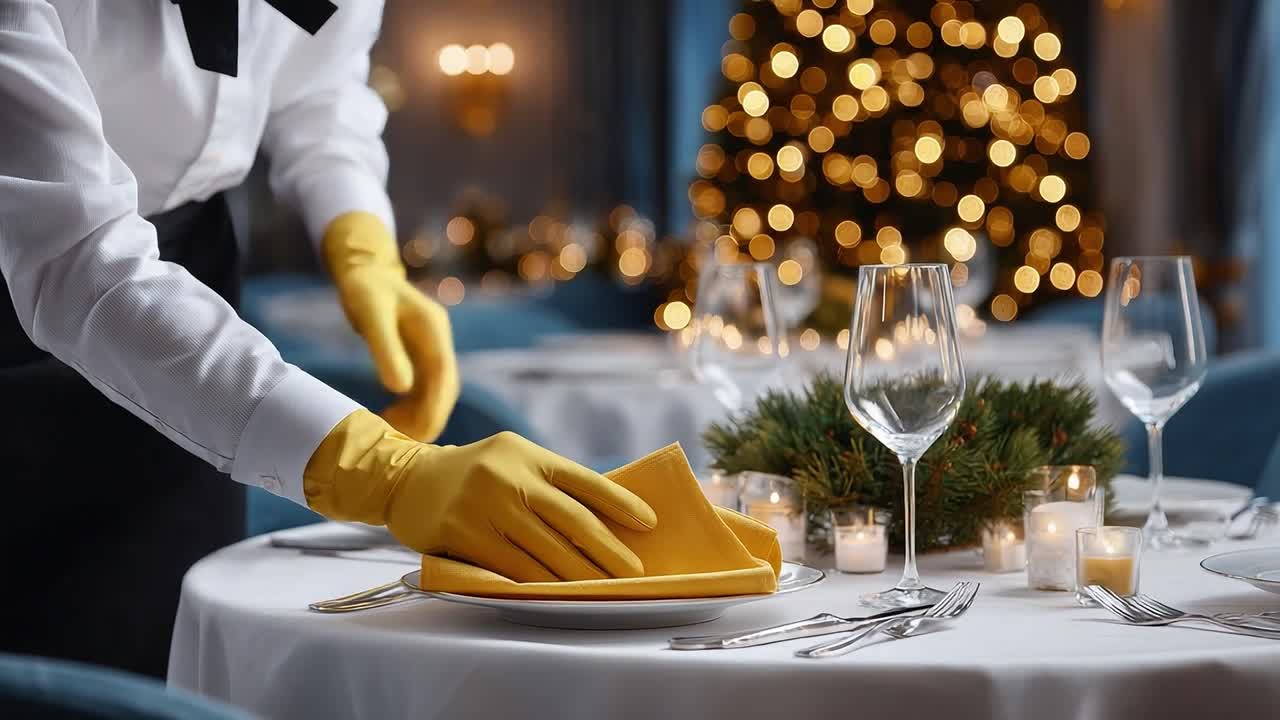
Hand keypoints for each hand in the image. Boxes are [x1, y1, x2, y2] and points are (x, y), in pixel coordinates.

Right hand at [304, 411, 656, 581]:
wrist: (408, 479)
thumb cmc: (476, 474)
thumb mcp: (513, 461)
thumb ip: (550, 483)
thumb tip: (609, 519)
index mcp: (528, 454)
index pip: (584, 480)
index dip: (620, 502)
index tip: (650, 523)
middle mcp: (508, 476)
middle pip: (571, 520)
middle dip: (608, 550)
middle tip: (634, 573)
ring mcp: (483, 505)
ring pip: (544, 550)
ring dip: (580, 575)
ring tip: (607, 589)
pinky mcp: (462, 534)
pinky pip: (511, 568)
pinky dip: (540, 583)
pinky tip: (562, 593)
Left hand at [322, 212, 459, 441]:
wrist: (365, 271)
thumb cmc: (365, 289)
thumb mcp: (371, 315)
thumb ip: (386, 350)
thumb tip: (399, 389)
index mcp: (434, 329)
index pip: (445, 375)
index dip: (436, 407)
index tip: (420, 433)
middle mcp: (438, 341)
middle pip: (445, 387)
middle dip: (429, 417)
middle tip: (403, 442)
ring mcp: (431, 348)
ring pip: (435, 391)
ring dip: (420, 414)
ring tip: (391, 431)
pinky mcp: (419, 356)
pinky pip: (423, 387)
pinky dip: (412, 406)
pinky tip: (391, 417)